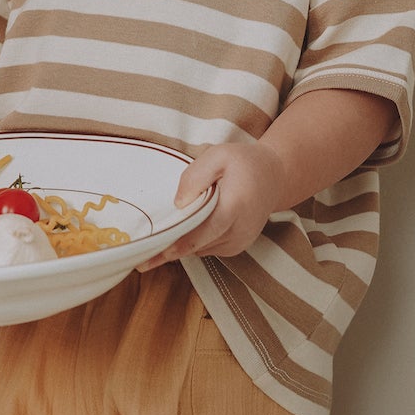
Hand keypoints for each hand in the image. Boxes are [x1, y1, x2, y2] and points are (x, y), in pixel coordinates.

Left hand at [138, 142, 286, 267]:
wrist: (275, 176)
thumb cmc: (244, 163)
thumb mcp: (219, 155)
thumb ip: (196, 176)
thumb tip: (178, 203)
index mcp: (234, 206)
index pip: (201, 232)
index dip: (175, 246)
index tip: (150, 257)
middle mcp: (239, 230)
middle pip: (196, 245)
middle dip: (168, 251)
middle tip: (140, 259)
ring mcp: (239, 241)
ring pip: (200, 249)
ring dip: (181, 244)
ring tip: (161, 235)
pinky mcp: (237, 247)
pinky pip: (207, 248)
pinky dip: (194, 242)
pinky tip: (187, 228)